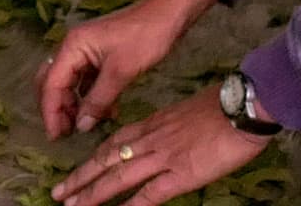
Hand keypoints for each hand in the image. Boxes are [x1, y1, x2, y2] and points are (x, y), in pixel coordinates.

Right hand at [41, 0, 215, 136]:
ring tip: (85, 127)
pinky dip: (91, 97)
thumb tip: (81, 126)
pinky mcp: (99, 56)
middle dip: (57, 108)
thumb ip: (98, 100)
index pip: (51, 83)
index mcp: (72, 46)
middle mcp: (73, 47)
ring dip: (75, 105)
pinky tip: (105, 113)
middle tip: (64, 134)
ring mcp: (86, 51)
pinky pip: (87, 81)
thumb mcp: (121, 72)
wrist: (167, 15)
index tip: (56, 136)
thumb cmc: (144, 37)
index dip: (51, 111)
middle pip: (53, 82)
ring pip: (70, 83)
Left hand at [51, 85, 269, 204]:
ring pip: (119, 177)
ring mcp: (163, 158)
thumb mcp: (184, 112)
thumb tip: (163, 138)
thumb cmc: (221, 106)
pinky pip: (150, 194)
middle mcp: (150, 141)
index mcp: (151, 124)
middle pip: (107, 160)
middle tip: (59, 192)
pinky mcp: (181, 175)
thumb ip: (168, 127)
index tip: (78, 168)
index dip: (93, 156)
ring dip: (94, 193)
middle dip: (81, 177)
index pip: (114, 141)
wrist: (240, 106)